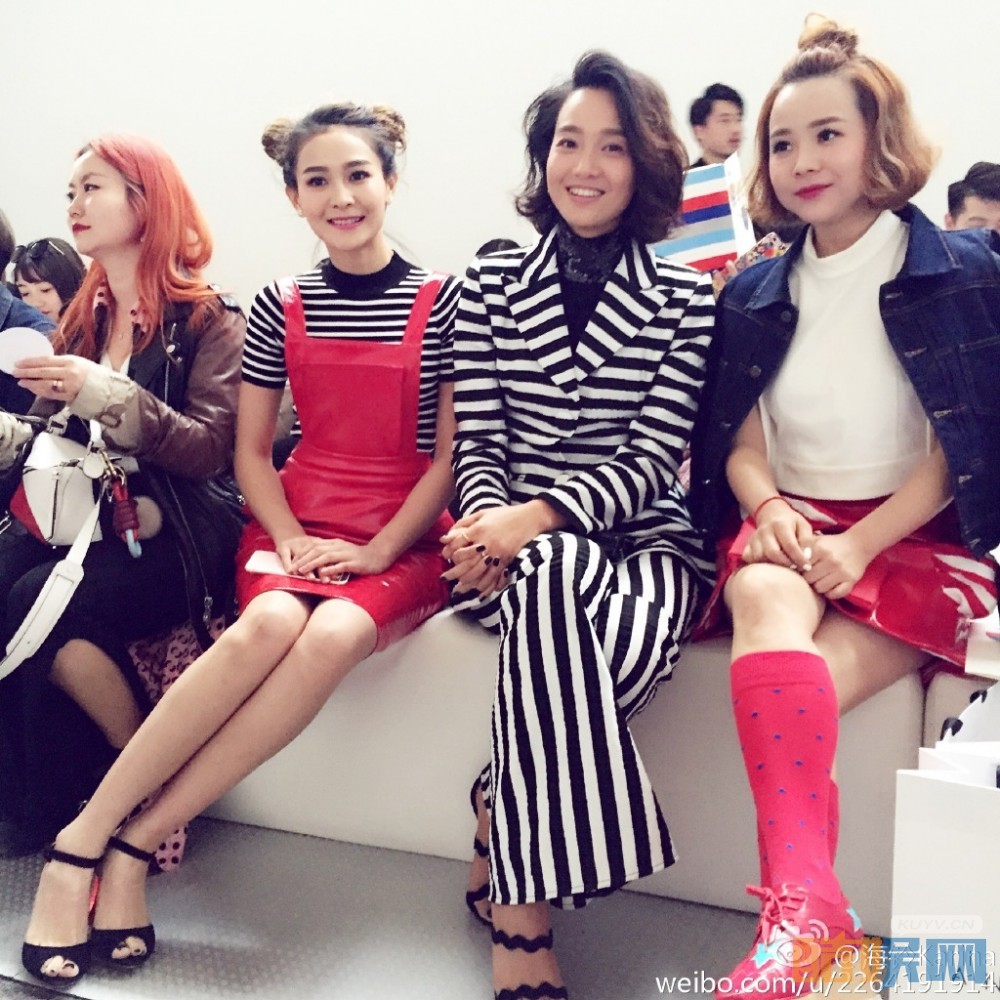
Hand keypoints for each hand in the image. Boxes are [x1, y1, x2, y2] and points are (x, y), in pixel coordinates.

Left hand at [13, 354, 92, 402]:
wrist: (107, 389)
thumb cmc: (92, 374)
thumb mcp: (77, 362)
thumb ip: (61, 363)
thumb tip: (41, 364)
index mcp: (71, 362)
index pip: (46, 360)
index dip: (30, 362)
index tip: (19, 362)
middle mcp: (70, 373)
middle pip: (43, 372)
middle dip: (27, 372)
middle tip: (15, 372)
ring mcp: (70, 386)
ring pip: (45, 384)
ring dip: (31, 384)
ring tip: (22, 382)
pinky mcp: (70, 397)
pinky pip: (51, 394)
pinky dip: (40, 391)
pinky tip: (33, 389)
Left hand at [276, 535, 390, 579]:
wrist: (378, 556)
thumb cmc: (359, 557)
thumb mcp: (342, 552)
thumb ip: (329, 554)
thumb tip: (314, 559)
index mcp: (335, 543)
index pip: (315, 546)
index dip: (302, 553)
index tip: (292, 562)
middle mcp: (339, 547)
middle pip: (317, 550)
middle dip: (303, 559)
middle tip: (292, 568)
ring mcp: (347, 554)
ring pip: (326, 557)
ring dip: (313, 564)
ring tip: (302, 571)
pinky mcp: (355, 563)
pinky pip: (341, 565)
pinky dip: (330, 569)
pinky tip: (322, 574)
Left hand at [441, 502, 553, 596]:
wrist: (528, 518)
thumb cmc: (503, 515)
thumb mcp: (481, 514)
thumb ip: (462, 524)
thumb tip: (444, 538)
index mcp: (478, 529)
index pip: (457, 544)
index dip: (448, 551)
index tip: (445, 556)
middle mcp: (486, 543)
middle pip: (465, 562)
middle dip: (453, 573)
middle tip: (443, 579)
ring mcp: (497, 553)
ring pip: (478, 573)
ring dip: (467, 583)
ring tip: (458, 590)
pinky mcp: (506, 560)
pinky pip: (494, 577)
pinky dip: (486, 586)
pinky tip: (478, 592)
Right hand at [742, 500, 813, 569]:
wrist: (771, 513)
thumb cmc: (791, 522)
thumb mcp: (803, 525)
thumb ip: (807, 540)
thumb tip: (806, 556)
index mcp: (780, 524)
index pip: (790, 545)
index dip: (799, 558)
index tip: (807, 567)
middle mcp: (765, 531)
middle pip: (773, 553)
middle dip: (786, 564)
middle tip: (795, 568)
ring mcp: (754, 538)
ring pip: (759, 557)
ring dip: (772, 565)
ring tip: (783, 566)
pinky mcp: (748, 544)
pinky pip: (748, 557)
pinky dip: (757, 563)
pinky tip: (768, 563)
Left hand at [802, 530, 872, 600]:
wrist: (859, 544)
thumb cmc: (832, 544)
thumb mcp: (816, 541)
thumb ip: (801, 549)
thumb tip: (788, 564)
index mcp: (819, 549)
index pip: (800, 567)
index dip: (799, 570)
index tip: (803, 569)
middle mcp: (831, 560)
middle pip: (809, 579)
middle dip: (808, 579)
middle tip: (812, 576)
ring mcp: (842, 571)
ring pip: (820, 588)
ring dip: (819, 586)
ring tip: (821, 580)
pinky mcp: (851, 580)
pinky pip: (835, 594)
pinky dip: (831, 593)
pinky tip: (831, 586)